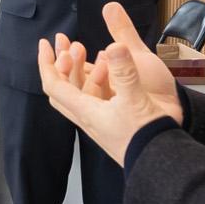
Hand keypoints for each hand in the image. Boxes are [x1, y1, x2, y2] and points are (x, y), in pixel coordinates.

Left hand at [35, 4, 182, 166]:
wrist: (160, 160)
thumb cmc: (145, 136)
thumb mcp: (136, 100)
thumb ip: (125, 73)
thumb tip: (114, 46)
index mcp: (86, 112)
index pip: (55, 85)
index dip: (47, 63)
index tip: (45, 44)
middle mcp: (88, 117)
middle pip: (62, 88)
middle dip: (60, 63)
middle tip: (64, 43)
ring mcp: (99, 120)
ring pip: (80, 91)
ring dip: (82, 69)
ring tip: (90, 51)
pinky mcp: (112, 121)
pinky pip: (96, 97)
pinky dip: (97, 79)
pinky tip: (107, 68)